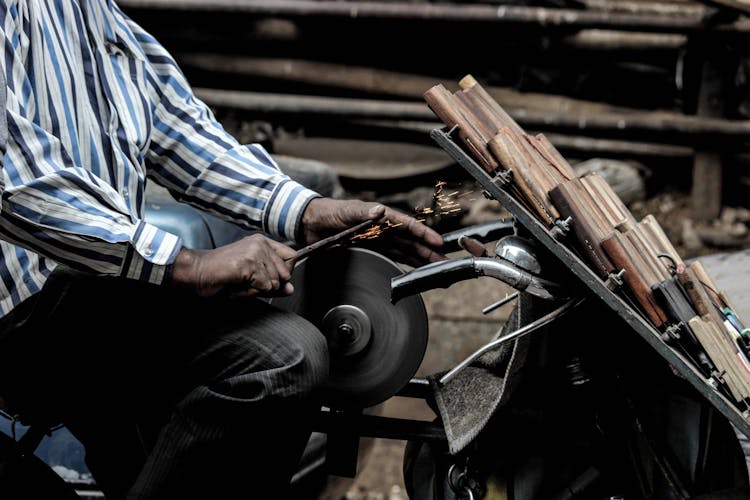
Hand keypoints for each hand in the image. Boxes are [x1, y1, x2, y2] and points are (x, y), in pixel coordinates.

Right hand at [169, 233, 296, 297]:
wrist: (195, 272)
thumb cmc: (220, 276)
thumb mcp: (251, 282)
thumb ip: (273, 284)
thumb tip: (291, 289)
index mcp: (262, 242)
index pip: (292, 257)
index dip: (283, 274)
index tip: (265, 278)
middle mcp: (261, 243)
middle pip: (286, 273)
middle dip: (269, 286)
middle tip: (246, 282)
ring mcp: (255, 251)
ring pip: (275, 282)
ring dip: (257, 290)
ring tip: (239, 283)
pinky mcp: (249, 262)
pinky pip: (264, 287)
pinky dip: (250, 292)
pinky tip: (236, 285)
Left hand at [301, 198, 445, 266]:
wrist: (312, 224)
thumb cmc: (329, 212)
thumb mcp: (346, 210)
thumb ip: (363, 212)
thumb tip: (380, 211)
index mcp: (382, 217)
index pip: (408, 226)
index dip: (424, 235)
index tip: (438, 243)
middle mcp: (384, 229)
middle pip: (412, 242)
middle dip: (430, 252)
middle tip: (446, 263)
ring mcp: (379, 240)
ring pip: (406, 252)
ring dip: (422, 260)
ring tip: (438, 269)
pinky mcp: (372, 250)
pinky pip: (394, 257)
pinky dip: (407, 264)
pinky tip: (418, 271)